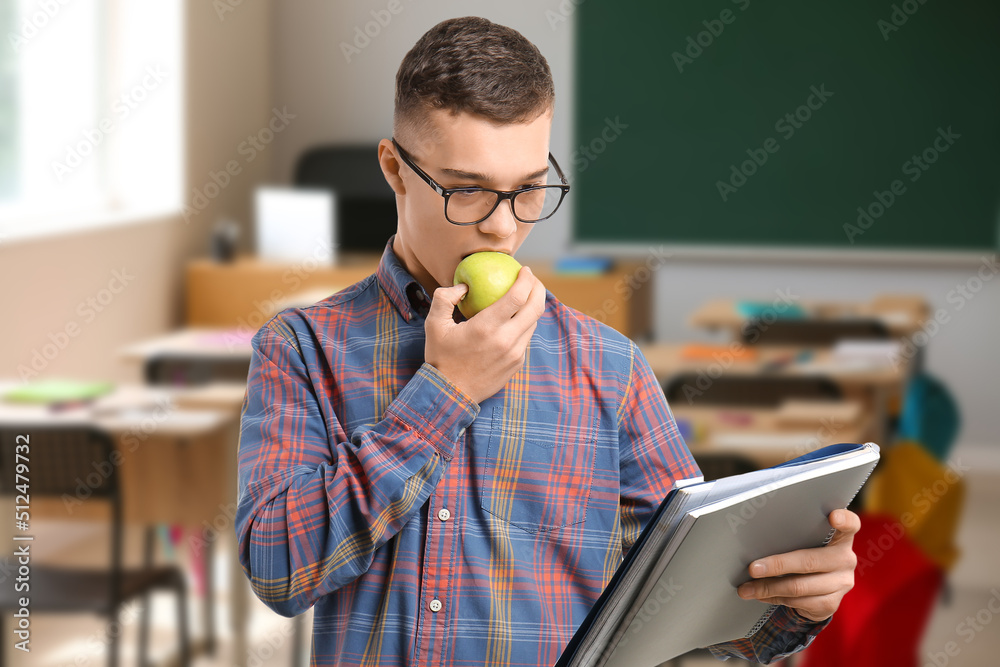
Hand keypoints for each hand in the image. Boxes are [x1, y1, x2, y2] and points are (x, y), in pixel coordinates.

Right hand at [424, 266, 545, 404]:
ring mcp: (515, 354)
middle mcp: (506, 340)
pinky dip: (525, 323)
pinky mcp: (517, 363)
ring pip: (533, 323)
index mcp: (486, 328)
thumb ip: (445, 298)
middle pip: (535, 307)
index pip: (518, 297)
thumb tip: (463, 286)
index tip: (524, 269)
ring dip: (533, 306)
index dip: (526, 279)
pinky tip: (516, 318)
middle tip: (532, 279)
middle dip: (538, 288)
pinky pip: (526, 338)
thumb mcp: (434, 325)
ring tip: (525, 296)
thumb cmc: (441, 358)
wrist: (450, 395)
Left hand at [736, 508, 860, 621]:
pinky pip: (799, 603)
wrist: (818, 589)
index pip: (851, 524)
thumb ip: (793, 535)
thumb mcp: (804, 541)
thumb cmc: (805, 553)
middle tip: (752, 569)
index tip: (833, 516)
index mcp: (841, 537)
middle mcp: (845, 559)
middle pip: (809, 561)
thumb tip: (754, 536)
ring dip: (768, 587)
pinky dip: (774, 598)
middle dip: (776, 565)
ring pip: (799, 587)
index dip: (843, 520)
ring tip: (746, 588)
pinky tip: (761, 594)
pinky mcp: (832, 603)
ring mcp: (841, 583)